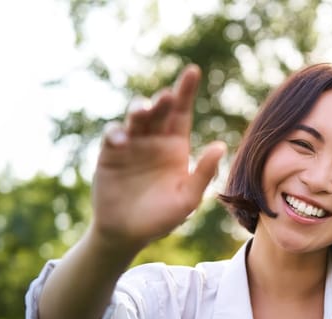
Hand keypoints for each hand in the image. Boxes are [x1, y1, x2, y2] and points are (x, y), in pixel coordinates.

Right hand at [92, 64, 225, 248]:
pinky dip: (116, 134)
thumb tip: (220, 145)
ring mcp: (131, 144)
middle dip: (163, 100)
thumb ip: (203, 173)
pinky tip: (122, 140)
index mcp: (176, 146)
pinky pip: (113, 136)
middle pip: (159, 111)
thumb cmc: (161, 217)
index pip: (182, 113)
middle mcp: (154, 140)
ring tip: (143, 111)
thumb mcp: (187, 198)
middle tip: (167, 96)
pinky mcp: (110, 154)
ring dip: (139, 110)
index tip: (193, 71)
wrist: (127, 233)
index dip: (186, 91)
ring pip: (135, 118)